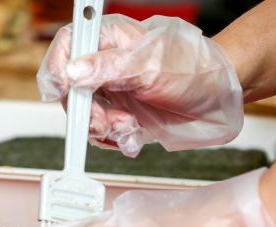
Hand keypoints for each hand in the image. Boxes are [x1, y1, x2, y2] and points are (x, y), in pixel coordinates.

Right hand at [37, 14, 243, 157]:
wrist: (219, 94)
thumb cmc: (192, 68)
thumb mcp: (148, 66)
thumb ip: (107, 68)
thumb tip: (71, 72)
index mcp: (108, 39)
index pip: (66, 46)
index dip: (57, 69)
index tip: (63, 93)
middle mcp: (105, 63)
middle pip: (72, 90)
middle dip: (88, 112)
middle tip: (109, 122)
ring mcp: (112, 89)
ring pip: (86, 115)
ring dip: (104, 129)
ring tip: (129, 129)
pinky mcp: (121, 111)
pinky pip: (103, 131)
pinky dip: (115, 139)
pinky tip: (133, 136)